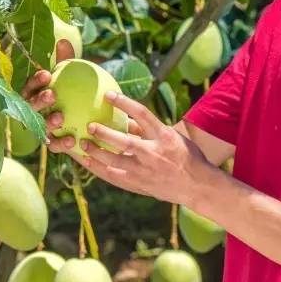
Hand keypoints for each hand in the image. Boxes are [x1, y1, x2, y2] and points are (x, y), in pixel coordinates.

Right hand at [20, 38, 76, 152]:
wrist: (86, 120)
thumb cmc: (74, 93)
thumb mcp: (72, 77)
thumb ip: (66, 62)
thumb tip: (64, 41)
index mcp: (36, 93)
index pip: (31, 86)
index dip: (36, 81)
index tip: (47, 75)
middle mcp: (34, 112)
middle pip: (31, 106)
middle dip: (39, 100)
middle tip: (52, 94)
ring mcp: (41, 128)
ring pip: (40, 126)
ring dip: (48, 122)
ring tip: (61, 117)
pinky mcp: (52, 144)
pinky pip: (53, 145)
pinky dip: (60, 143)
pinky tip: (71, 140)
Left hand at [71, 90, 214, 206]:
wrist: (198, 187)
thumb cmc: (186, 157)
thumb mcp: (172, 137)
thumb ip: (148, 129)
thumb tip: (125, 119)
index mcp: (165, 137)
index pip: (143, 114)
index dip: (125, 103)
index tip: (108, 95)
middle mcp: (154, 154)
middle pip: (125, 142)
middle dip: (105, 134)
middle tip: (89, 126)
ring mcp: (145, 172)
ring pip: (115, 162)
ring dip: (96, 153)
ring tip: (82, 144)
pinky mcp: (139, 185)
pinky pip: (114, 177)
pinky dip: (98, 169)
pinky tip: (87, 162)